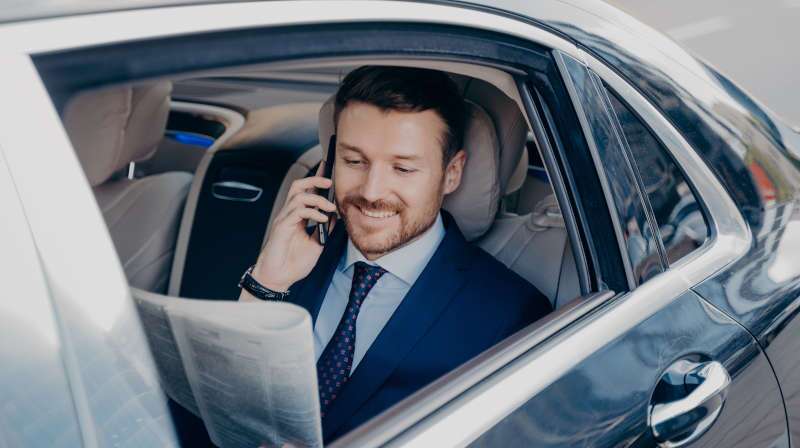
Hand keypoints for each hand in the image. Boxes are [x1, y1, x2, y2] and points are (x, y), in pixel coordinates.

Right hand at [248, 164, 336, 292]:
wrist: (279, 278)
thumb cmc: (294, 263)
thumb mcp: (317, 244)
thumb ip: (324, 229)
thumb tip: (336, 216)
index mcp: (297, 217)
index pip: (306, 192)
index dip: (316, 179)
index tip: (327, 168)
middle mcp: (289, 214)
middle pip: (298, 186)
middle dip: (314, 179)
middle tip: (330, 182)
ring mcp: (284, 219)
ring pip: (298, 195)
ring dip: (318, 199)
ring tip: (330, 208)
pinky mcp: (282, 227)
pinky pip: (297, 211)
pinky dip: (313, 212)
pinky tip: (322, 218)